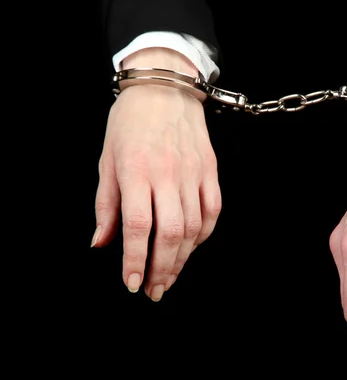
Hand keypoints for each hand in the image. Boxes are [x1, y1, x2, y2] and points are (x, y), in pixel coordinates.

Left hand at [91, 49, 220, 300]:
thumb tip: (101, 243)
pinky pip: (212, 211)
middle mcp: (167, 174)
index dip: (135, 259)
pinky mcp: (210, 170)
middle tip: (154, 290)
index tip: (132, 284)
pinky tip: (191, 247)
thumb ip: (106, 205)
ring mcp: (193, 172)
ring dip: (182, 258)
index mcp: (136, 170)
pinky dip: (203, 235)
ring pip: (193, 227)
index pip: (136, 225)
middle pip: (170, 233)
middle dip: (162, 269)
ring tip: (170, 276)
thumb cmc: (130, 123)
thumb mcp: (107, 161)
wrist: (165, 89)